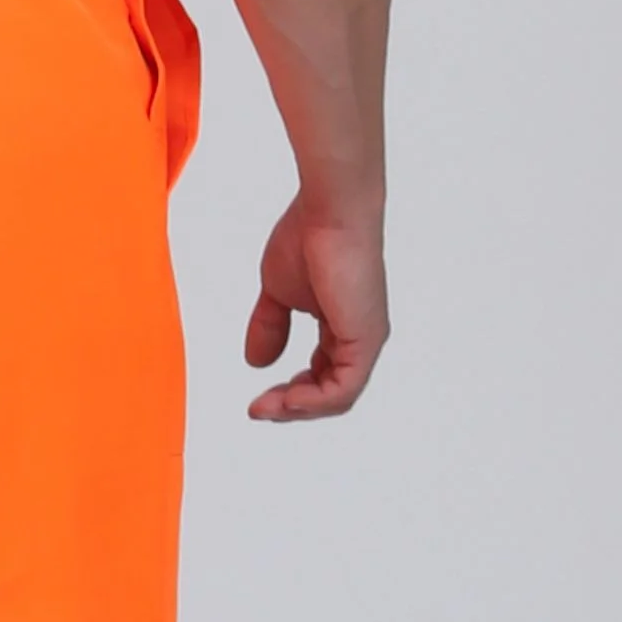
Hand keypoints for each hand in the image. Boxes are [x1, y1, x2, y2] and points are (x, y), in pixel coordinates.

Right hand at [246, 197, 387, 420]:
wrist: (330, 212)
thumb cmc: (310, 237)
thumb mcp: (278, 293)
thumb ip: (271, 327)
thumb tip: (257, 362)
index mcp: (342, 326)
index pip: (321, 375)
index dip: (290, 392)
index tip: (258, 398)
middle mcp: (358, 336)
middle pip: (329, 392)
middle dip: (291, 406)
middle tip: (259, 409)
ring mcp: (364, 339)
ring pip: (336, 397)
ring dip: (299, 408)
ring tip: (267, 408)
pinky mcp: (364, 339)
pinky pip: (342, 389)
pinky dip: (313, 401)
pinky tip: (288, 399)